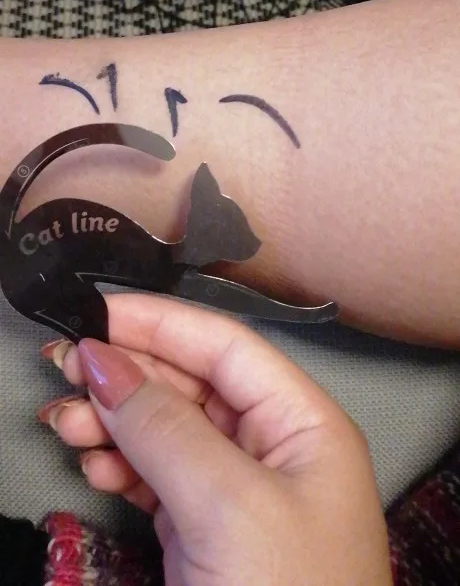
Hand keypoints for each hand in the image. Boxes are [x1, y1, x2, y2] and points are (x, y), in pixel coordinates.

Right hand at [39, 294, 390, 585]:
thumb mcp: (228, 505)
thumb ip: (165, 427)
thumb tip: (104, 359)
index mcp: (303, 423)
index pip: (226, 347)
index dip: (161, 323)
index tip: (96, 313)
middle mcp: (272, 447)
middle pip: (190, 384)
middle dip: (125, 373)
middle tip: (61, 363)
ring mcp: (235, 491)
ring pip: (165, 429)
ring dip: (111, 420)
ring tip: (60, 420)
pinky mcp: (203, 531)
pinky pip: (154, 475)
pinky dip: (117, 463)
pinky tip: (88, 459)